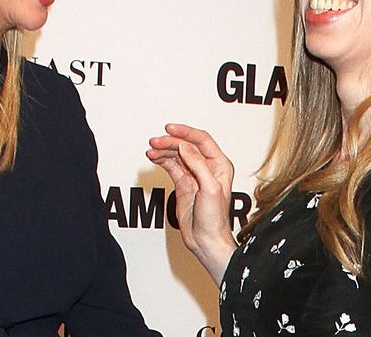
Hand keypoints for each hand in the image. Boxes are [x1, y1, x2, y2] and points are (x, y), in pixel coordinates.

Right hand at [146, 123, 237, 282]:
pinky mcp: (183, 184)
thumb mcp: (210, 188)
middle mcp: (207, 167)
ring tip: (151, 150)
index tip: (170, 129)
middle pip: (186, 146)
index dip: (185, 132)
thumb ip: (198, 165)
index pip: (201, 140)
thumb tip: (185, 146)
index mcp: (219, 165)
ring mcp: (194, 175)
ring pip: (177, 155)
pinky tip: (153, 157)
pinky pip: (171, 166)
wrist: (206, 240)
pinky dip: (162, 160)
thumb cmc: (215, 219)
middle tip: (155, 141)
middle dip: (170, 141)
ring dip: (163, 150)